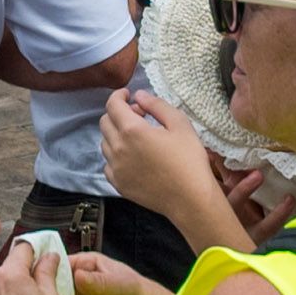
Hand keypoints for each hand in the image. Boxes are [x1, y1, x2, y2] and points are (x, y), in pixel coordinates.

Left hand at [100, 82, 225, 223]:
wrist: (190, 199)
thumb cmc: (189, 160)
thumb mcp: (180, 124)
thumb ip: (157, 105)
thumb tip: (139, 96)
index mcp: (132, 130)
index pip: (113, 105)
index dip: (119, 95)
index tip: (128, 95)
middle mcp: (118, 148)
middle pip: (105, 122)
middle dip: (118, 114)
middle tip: (139, 116)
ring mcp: (116, 168)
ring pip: (105, 143)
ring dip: (116, 134)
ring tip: (137, 137)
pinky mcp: (118, 184)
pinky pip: (108, 164)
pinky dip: (116, 155)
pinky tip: (133, 158)